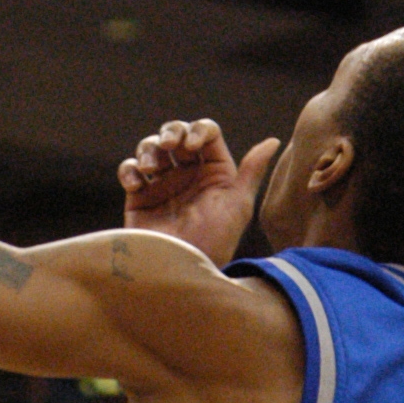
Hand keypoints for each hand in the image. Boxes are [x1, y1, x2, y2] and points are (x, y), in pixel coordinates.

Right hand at [117, 118, 277, 265]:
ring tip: (150, 168)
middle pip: (176, 133)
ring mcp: (162, 184)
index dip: (198, 131)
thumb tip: (274, 141)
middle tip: (168, 146)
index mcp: (214, 172)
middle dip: (171, 132)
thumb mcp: (238, 206)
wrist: (179, 271)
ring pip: (150, 147)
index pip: (206, 134)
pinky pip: (129, 169)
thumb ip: (252, 171)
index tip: (193, 147)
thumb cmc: (213, 242)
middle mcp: (188, 174)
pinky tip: (136, 184)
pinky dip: (129, 169)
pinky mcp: (138, 197)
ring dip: (148, 149)